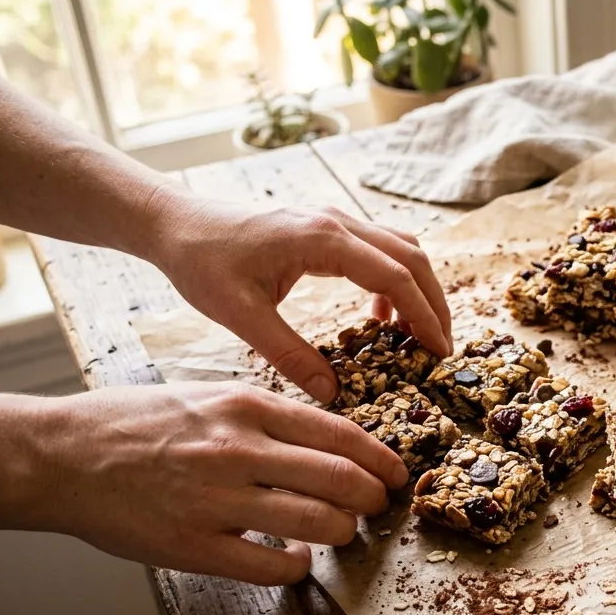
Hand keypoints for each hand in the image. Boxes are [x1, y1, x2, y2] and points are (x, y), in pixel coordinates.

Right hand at [41, 382, 408, 584]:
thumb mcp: (208, 396)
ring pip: (319, 522)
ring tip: (341, 533)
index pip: (342, 434)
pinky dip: (297, 568)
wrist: (60, 455)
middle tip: (378, 509)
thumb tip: (328, 439)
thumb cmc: (134, 423)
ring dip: (344, 532)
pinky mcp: (194, 545)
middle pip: (343, 480)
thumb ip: (268, 416)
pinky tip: (295, 561)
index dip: (381, 460)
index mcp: (247, 408)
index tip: (395, 474)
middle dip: (374, 499)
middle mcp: (239, 450)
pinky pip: (272, 566)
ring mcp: (217, 499)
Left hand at [143, 194, 454, 403]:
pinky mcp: (328, 226)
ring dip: (419, 290)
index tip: (438, 353)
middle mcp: (337, 222)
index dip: (424, 316)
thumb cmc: (202, 263)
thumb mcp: (241, 317)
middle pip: (413, 258)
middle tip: (439, 350)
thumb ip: (289, 355)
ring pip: (403, 248)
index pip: (396, 276)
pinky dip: (395, 280)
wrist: (176, 224)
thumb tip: (332, 394)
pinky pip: (381, 249)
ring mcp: (335, 220)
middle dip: (434, 305)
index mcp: (322, 240)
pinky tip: (379, 316)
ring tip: (417, 336)